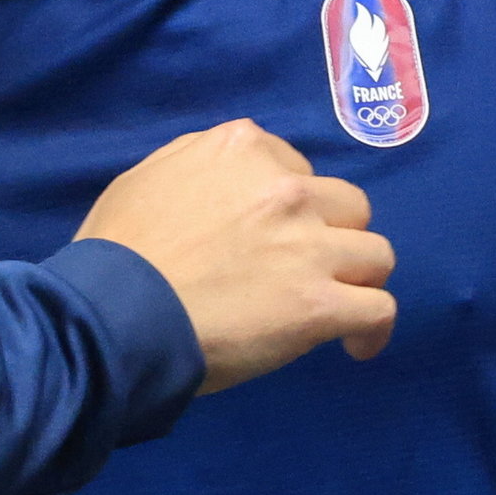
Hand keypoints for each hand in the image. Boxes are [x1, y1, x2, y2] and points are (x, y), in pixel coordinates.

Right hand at [73, 119, 394, 389]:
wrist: (116, 311)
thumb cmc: (117, 251)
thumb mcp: (147, 177)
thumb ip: (198, 166)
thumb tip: (227, 180)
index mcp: (243, 148)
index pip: (298, 169)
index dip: (291, 207)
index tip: (276, 235)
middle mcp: (287, 187)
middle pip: (348, 206)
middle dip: (331, 235)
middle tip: (302, 269)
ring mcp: (309, 245)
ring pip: (376, 254)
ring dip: (356, 278)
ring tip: (336, 306)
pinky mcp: (320, 304)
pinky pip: (379, 309)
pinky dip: (372, 329)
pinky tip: (356, 345)